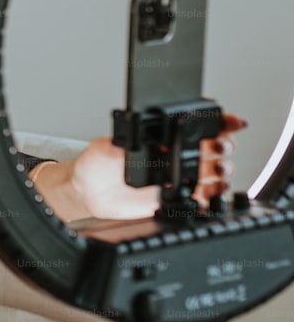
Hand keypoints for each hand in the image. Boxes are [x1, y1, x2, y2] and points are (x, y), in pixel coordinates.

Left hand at [68, 113, 246, 218]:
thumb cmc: (97, 165)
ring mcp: (178, 178)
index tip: (231, 122)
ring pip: (216, 173)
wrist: (90, 192)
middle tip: (219, 148)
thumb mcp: (102, 149)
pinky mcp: (176, 199)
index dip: (221, 122)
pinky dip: (213, 199)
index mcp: (164, 138)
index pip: (199, 125)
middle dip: (225, 146)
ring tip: (216, 171)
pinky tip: (209, 195)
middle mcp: (176, 156)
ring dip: (223, 172)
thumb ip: (113, 145)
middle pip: (216, 148)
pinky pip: (204, 200)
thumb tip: (118, 142)